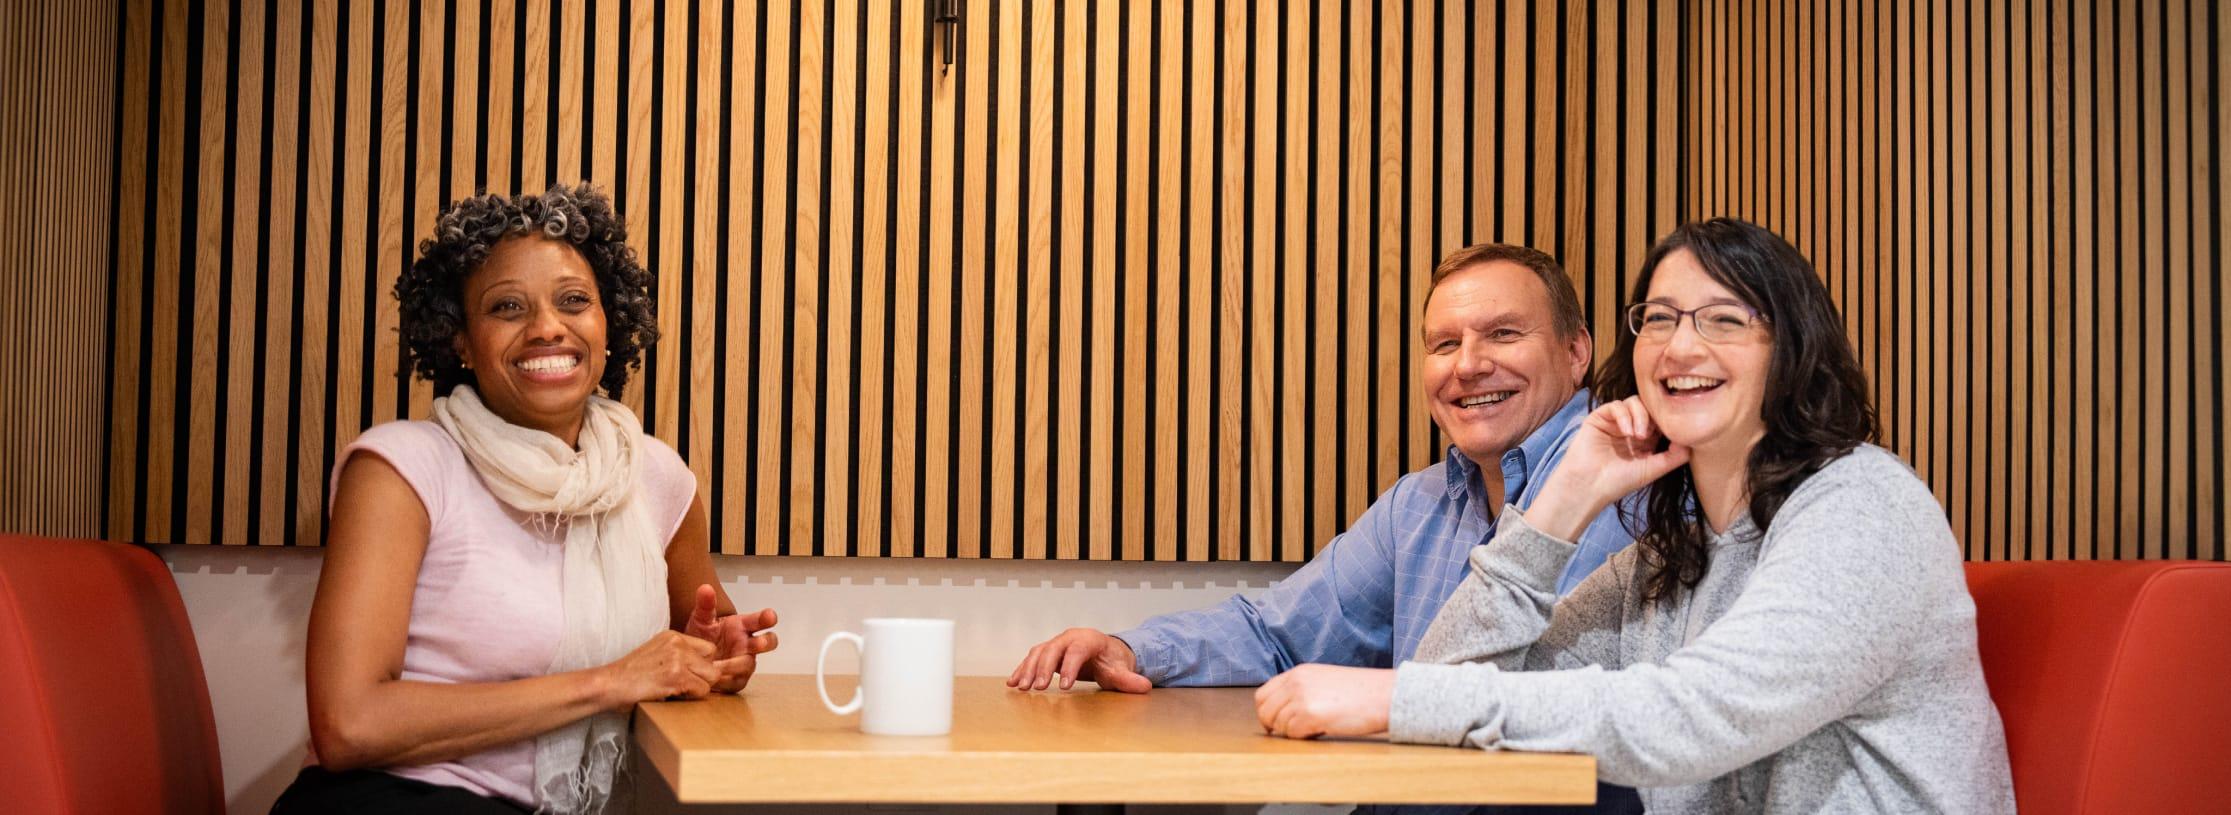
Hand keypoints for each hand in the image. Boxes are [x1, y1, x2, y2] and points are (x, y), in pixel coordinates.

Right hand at [597, 629, 721, 710]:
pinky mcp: (676, 676)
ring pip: (711, 677)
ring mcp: (678, 659)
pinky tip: (671, 696)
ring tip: (676, 692)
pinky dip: (690, 698)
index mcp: (673, 636)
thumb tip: (704, 670)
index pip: (708, 649)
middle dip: (703, 678)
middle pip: (713, 663)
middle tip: (685, 687)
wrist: (609, 684)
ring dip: (697, 689)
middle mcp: (678, 643)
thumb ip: (678, 656)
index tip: (690, 676)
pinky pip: (702, 690)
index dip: (703, 666)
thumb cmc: (629, 676)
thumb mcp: (655, 653)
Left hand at [682, 584, 779, 693]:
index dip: (767, 618)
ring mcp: (745, 662)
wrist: (692, 655)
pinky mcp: (738, 679)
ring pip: (750, 664)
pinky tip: (714, 677)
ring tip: (719, 665)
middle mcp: (749, 643)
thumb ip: (705, 604)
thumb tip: (705, 588)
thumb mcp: (701, 618)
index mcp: (743, 626)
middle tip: (759, 643)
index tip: (770, 616)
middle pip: (769, 641)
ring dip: (736, 664)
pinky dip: (726, 679)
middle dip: (766, 642)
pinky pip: (738, 681)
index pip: (760, 620)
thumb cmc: (703, 634)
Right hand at [1007, 627, 1152, 692]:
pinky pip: (1032, 658)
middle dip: (1044, 669)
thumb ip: (1129, 679)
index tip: (1064, 686)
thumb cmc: (1112, 661)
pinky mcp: (1048, 651)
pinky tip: (1013, 683)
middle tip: (1037, 688)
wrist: (1104, 651)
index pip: (1077, 651)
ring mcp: (1057, 643)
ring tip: (1022, 688)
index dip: (1070, 667)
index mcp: (1090, 639)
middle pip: (1053, 649)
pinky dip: (1021, 669)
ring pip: (1039, 652)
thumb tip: (1144, 685)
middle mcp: (1070, 637)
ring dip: (1028, 669)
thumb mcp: (1121, 670)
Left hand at [1254, 664, 1394, 739]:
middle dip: (1276, 726)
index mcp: (1299, 672)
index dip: (1267, 713)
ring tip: (1317, 727)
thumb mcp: (1325, 681)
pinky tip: (1322, 731)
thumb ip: (1302, 690)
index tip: (1275, 724)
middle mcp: (1296, 682)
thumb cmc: (1362, 692)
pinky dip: (1304, 738)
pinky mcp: (1310, 714)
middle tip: (1295, 732)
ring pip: (1279, 725)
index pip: (1263, 694)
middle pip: (1265, 711)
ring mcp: (1301, 697)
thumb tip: (1283, 713)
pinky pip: (1292, 734)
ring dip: (1294, 732)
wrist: (1386, 694)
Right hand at [1525, 396, 1690, 539]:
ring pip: (1634, 402)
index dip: (1668, 422)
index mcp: (1644, 441)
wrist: (1589, 486)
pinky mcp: (1599, 417)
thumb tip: (1692, 439)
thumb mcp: (1653, 469)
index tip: (1672, 433)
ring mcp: (1614, 422)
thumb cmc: (1619, 481)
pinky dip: (1624, 415)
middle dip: (1654, 417)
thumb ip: (1675, 456)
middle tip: (1652, 434)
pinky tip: (1626, 432)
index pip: (1661, 420)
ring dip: (1640, 416)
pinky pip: (1616, 405)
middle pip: (1649, 407)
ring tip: (1638, 436)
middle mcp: (1630, 428)